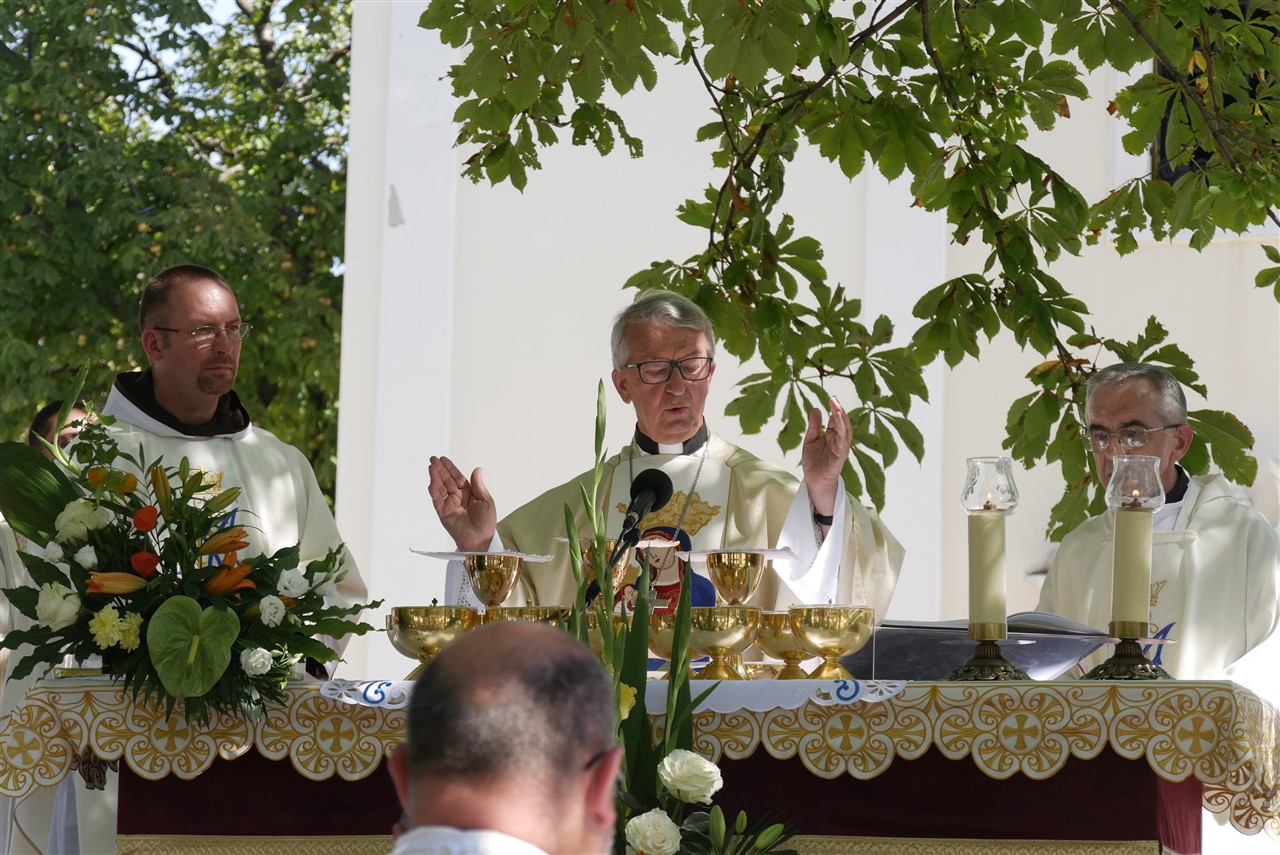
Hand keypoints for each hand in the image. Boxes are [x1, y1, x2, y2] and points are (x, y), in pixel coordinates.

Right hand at [427, 455, 496, 551]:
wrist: (482, 538)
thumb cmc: (486, 521)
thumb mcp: (486, 500)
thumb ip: (478, 485)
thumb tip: (477, 469)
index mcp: (467, 492)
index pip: (457, 477)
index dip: (450, 468)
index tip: (443, 459)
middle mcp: (457, 497)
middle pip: (446, 480)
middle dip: (439, 470)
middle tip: (433, 459)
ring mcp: (449, 505)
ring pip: (440, 488)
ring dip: (435, 478)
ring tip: (431, 467)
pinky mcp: (443, 514)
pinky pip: (437, 502)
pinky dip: (434, 492)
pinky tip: (432, 483)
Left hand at [801, 396, 850, 517]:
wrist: (813, 482)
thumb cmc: (814, 462)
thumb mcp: (810, 440)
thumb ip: (814, 426)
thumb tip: (815, 409)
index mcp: (832, 435)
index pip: (836, 419)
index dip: (834, 408)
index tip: (831, 397)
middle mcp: (838, 440)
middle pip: (842, 422)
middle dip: (839, 410)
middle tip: (833, 398)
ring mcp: (840, 449)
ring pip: (845, 431)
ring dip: (842, 419)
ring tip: (837, 407)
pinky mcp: (839, 458)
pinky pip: (842, 444)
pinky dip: (842, 433)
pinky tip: (839, 424)